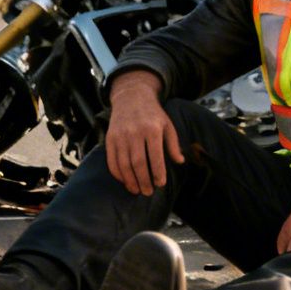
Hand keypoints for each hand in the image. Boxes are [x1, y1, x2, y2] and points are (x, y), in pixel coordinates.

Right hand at [103, 71, 182, 195]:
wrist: (131, 97)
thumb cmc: (153, 114)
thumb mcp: (167, 125)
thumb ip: (173, 144)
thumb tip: (180, 161)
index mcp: (152, 129)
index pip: (155, 156)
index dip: (158, 172)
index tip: (160, 184)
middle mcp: (135, 132)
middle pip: (138, 163)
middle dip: (143, 180)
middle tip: (148, 192)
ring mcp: (120, 136)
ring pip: (124, 164)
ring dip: (130, 180)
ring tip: (137, 190)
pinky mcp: (110, 138)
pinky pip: (112, 160)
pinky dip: (118, 173)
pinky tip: (125, 180)